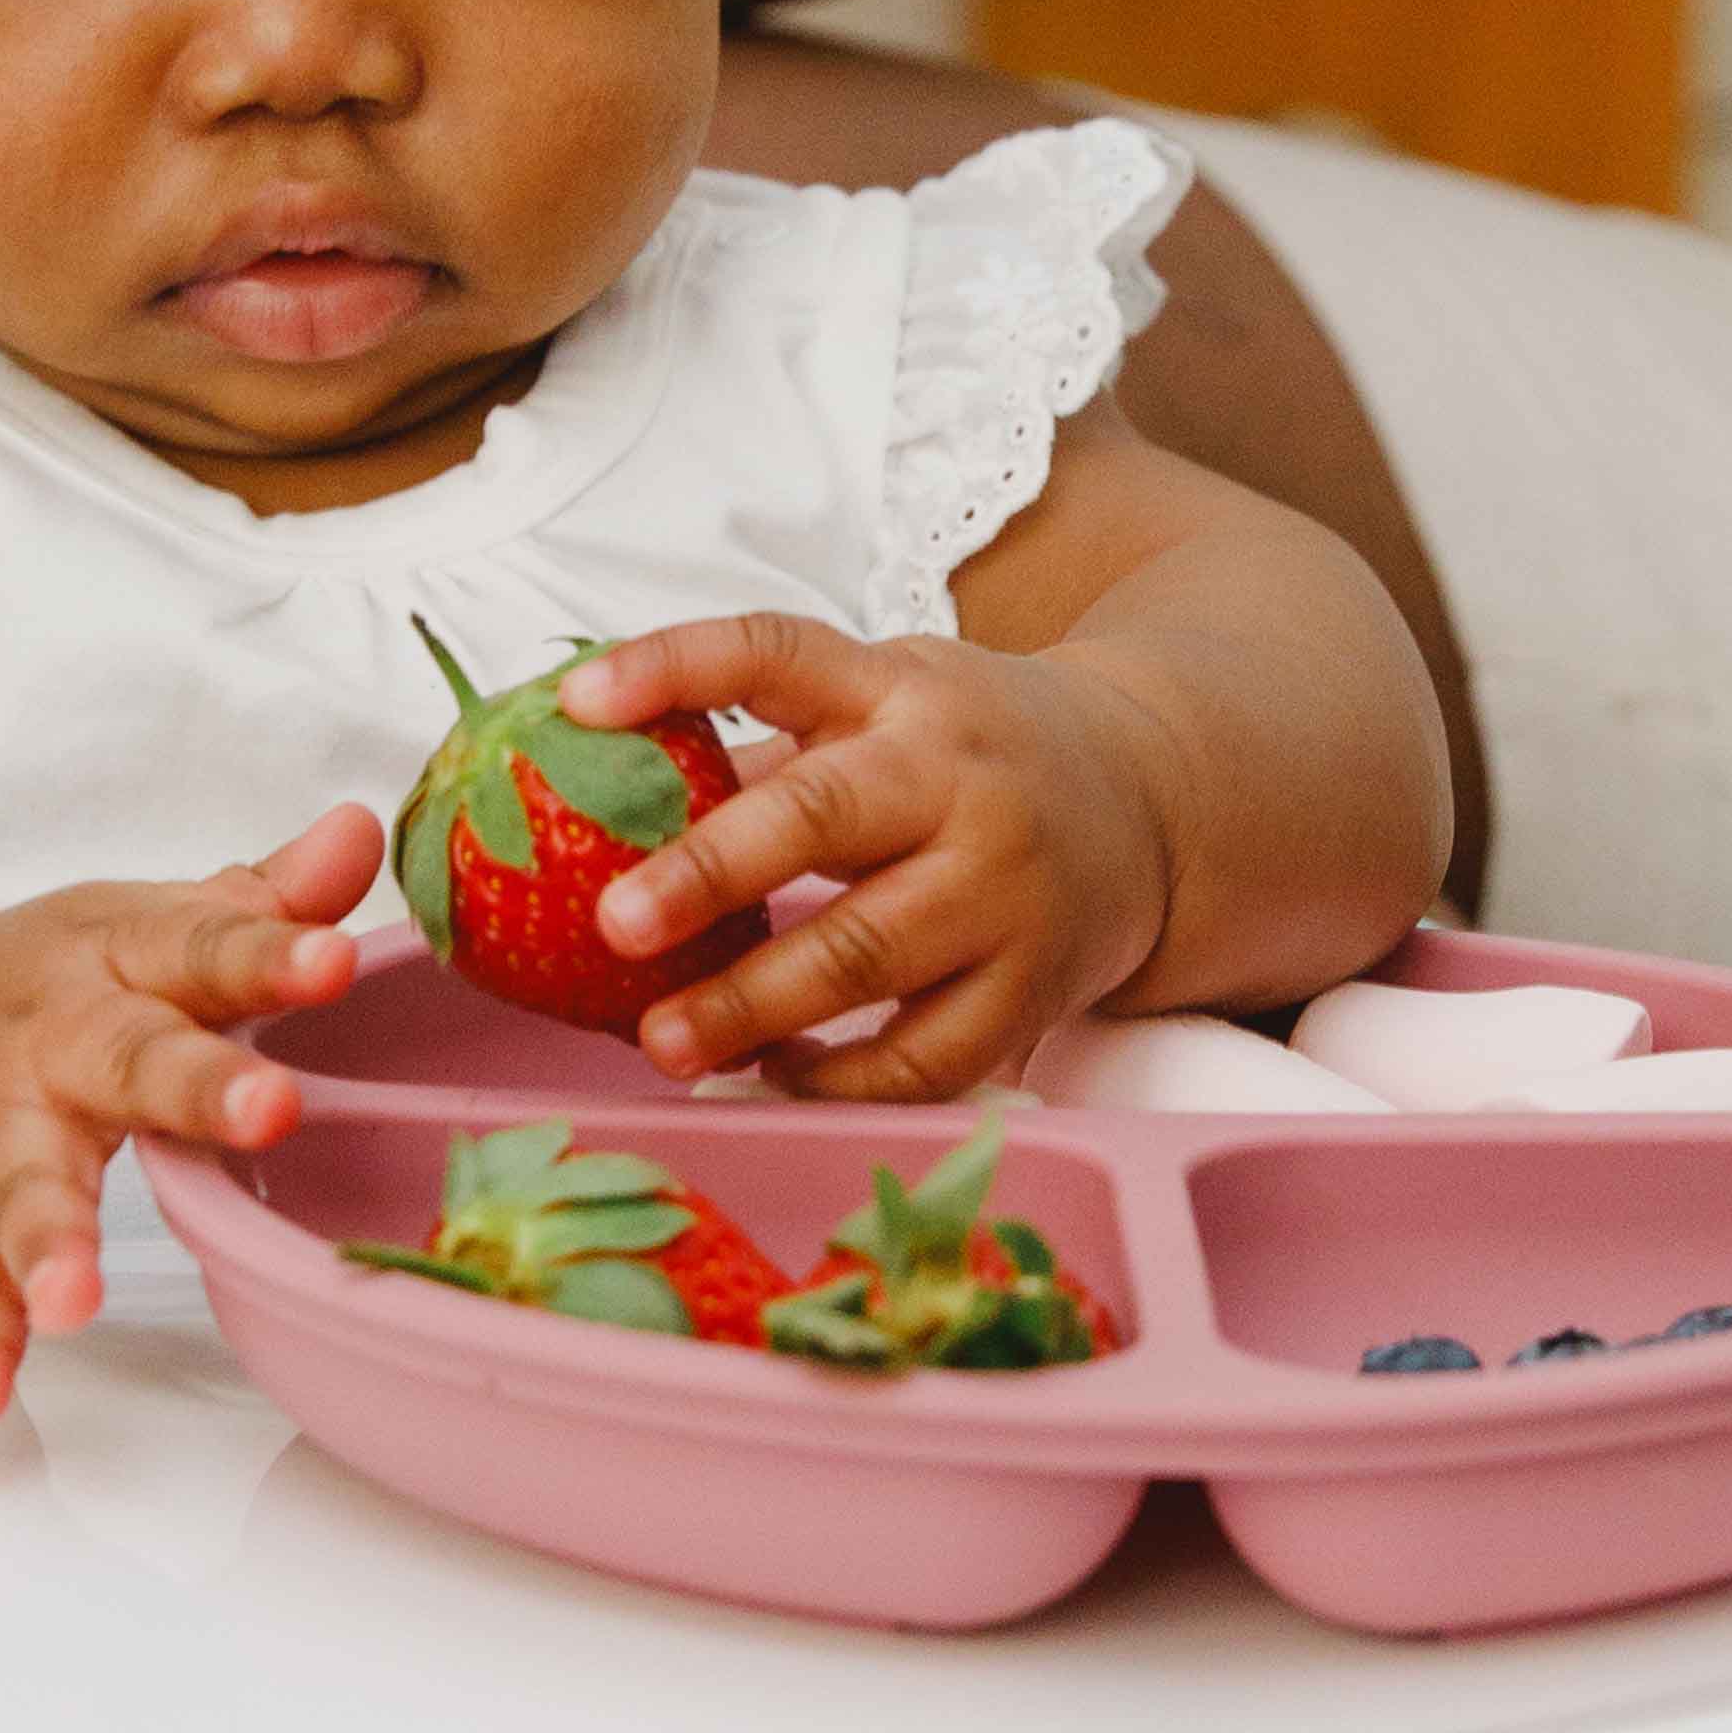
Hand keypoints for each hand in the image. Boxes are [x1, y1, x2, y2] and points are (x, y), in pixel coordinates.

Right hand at [0, 809, 377, 1420]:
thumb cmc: (48, 992)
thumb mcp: (142, 931)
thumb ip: (255, 902)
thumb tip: (362, 832)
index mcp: (115, 957)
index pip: (201, 946)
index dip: (272, 951)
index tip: (337, 958)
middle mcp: (50, 1036)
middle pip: (126, 1056)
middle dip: (196, 1082)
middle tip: (269, 1108)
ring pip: (22, 1182)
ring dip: (48, 1239)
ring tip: (76, 1299)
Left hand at [557, 615, 1171, 1097]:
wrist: (1155, 798)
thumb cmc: (972, 750)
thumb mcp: (884, 701)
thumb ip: (761, 742)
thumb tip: (584, 787)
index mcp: (900, 692)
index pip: (776, 652)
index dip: (674, 669)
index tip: (576, 703)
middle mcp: (957, 780)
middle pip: (824, 817)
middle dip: (712, 871)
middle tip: (615, 925)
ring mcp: (1003, 888)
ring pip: (870, 953)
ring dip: (755, 1007)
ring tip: (663, 1041)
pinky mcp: (1033, 987)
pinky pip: (927, 1055)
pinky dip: (842, 1080)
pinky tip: (777, 1077)